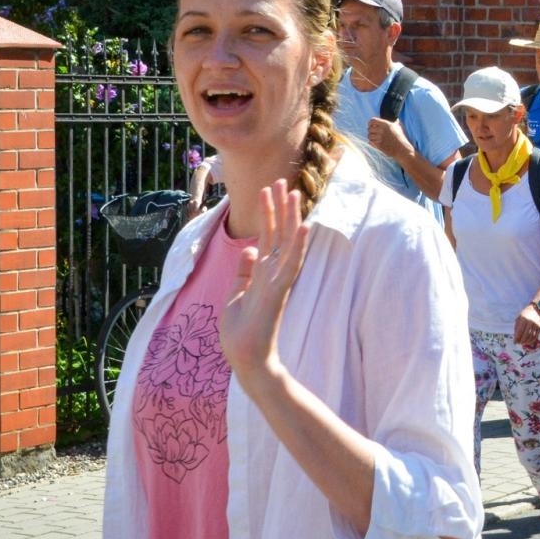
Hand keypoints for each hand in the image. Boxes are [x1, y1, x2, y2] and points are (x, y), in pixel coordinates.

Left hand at [219, 180, 309, 382]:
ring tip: (293, 192)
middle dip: (278, 207)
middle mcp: (274, 274)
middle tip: (281, 180)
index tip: (268, 189)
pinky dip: (297, 246)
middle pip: (279, 234)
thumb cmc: (241, 332)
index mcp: (264, 273)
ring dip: (290, 218)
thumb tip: (250, 249)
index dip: (267, 213)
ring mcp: (279, 281)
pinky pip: (291, 265)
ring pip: (287, 243)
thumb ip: (244, 272)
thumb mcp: (236, 295)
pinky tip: (302, 227)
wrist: (246, 358)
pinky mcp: (279, 292)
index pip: (268, 237)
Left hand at [367, 116, 412, 160]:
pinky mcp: (379, 144)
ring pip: (369, 136)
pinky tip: (376, 143)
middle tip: (374, 134)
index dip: (370, 123)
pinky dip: (372, 143)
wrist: (402, 149)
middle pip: (369, 129)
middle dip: (371, 131)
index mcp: (385, 124)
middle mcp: (382, 130)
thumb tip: (396, 119)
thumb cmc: (400, 138)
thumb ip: (395, 123)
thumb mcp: (398, 128)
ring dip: (371, 138)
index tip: (371, 126)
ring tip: (376, 139)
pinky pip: (370, 142)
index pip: (372, 120)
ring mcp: (380, 137)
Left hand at [513, 305, 539, 349]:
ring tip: (523, 343)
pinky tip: (528, 342)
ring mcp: (536, 325)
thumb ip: (517, 328)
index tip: (514, 342)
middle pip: (525, 335)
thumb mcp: (519, 319)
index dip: (517, 338)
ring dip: (526, 342)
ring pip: (531, 337)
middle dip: (521, 341)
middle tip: (518, 343)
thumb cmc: (525, 315)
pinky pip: (536, 336)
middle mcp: (530, 322)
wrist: (536, 309)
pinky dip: (531, 341)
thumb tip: (516, 338)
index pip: (519, 332)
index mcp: (523, 319)